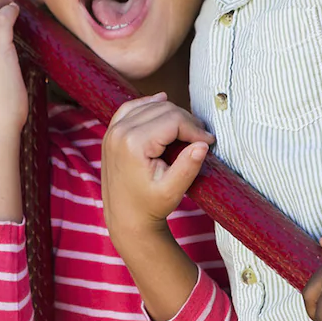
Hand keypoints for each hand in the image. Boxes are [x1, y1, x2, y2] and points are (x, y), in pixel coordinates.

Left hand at [100, 93, 213, 238]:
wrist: (125, 218)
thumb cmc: (149, 206)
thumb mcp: (173, 191)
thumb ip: (188, 166)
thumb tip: (203, 144)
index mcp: (134, 143)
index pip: (174, 120)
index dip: (196, 129)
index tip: (210, 142)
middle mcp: (120, 132)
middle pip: (164, 110)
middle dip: (187, 121)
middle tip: (202, 138)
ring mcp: (113, 131)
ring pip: (150, 106)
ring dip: (172, 113)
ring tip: (188, 130)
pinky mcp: (111, 132)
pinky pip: (132, 108)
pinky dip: (148, 104)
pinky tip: (161, 103)